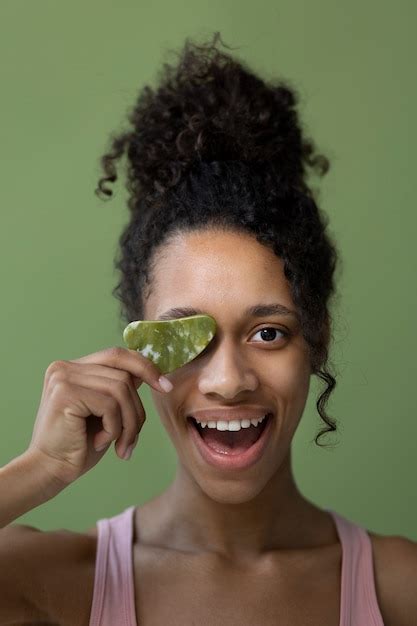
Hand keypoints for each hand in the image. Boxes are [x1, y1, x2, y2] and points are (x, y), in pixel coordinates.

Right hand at [27, 347, 172, 488]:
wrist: (49, 472)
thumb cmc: (79, 445)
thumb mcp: (106, 412)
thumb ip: (120, 388)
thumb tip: (150, 372)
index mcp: (73, 367)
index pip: (117, 355)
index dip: (145, 367)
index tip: (166, 386)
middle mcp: (65, 367)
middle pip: (124, 374)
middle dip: (137, 409)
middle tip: (134, 439)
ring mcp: (63, 377)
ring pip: (121, 390)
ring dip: (129, 424)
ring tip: (120, 445)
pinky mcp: (65, 393)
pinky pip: (110, 405)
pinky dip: (114, 429)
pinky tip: (100, 443)